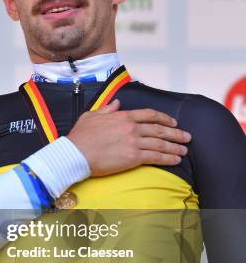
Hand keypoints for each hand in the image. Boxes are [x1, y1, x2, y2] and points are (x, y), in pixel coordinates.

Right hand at [67, 99, 191, 176]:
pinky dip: (168, 158)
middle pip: (159, 129)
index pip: (149, 115)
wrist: (75, 153)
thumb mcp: (92, 115)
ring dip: (175, 147)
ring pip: (160, 144)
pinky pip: (155, 157)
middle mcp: (131, 128)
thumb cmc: (80, 136)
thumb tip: (116, 103)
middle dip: (176, 133)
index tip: (173, 122)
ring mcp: (133, 142)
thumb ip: (107, 108)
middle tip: (187, 137)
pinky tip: (176, 159)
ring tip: (185, 150)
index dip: (164, 118)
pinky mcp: (133, 157)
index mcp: (123, 116)